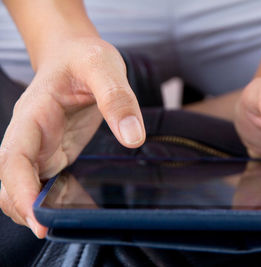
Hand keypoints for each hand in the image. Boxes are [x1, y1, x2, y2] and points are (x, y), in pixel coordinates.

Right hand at [0, 37, 144, 237]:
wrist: (76, 54)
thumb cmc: (83, 57)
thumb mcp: (103, 66)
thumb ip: (117, 98)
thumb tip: (133, 138)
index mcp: (33, 114)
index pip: (14, 157)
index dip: (20, 190)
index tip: (37, 217)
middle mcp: (31, 135)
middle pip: (9, 180)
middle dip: (21, 208)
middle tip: (51, 228)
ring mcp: (42, 147)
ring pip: (22, 185)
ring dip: (33, 208)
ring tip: (62, 224)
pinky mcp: (56, 153)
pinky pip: (45, 182)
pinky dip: (50, 200)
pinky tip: (73, 208)